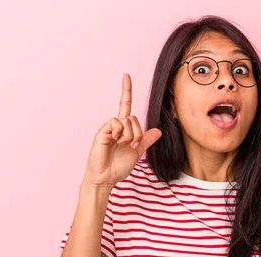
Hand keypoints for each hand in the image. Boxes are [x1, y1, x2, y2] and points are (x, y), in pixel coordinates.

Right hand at [83, 73, 161, 187]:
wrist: (107, 178)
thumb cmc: (118, 166)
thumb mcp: (137, 152)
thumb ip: (146, 140)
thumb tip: (158, 131)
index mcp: (123, 129)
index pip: (125, 106)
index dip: (126, 91)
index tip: (126, 75)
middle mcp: (115, 126)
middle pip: (133, 117)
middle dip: (138, 132)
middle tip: (132, 145)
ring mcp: (108, 128)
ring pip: (127, 120)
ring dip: (130, 135)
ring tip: (122, 145)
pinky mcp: (102, 132)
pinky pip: (115, 123)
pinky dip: (120, 133)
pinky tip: (115, 141)